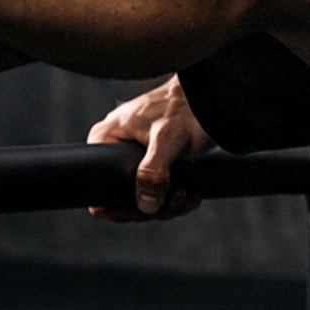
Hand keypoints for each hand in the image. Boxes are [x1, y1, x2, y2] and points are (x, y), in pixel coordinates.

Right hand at [86, 76, 213, 221]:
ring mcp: (136, 158)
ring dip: (167, 205)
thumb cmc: (184, 108)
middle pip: (123, 199)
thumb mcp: (165, 140)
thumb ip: (152, 172)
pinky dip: (175, 200)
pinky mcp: (155, 163)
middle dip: (152, 207)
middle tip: (176, 198)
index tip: (145, 211)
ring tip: (187, 194)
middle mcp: (116, 151)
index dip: (119, 208)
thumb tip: (145, 207)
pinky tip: (191, 195)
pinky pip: (159, 193)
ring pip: (144, 199)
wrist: (211, 98)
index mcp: (106, 140)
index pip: (98, 189)